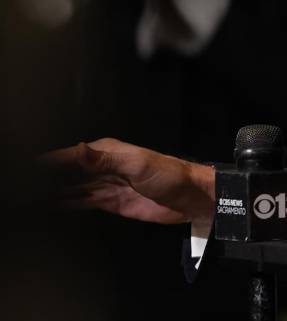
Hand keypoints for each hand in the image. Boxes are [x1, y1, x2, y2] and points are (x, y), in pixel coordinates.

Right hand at [40, 138, 214, 225]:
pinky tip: (51, 207)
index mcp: (107, 152)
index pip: (69, 155)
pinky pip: (82, 202)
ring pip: (72, 187)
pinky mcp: (110, 202)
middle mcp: (102, 166)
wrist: (190, 198)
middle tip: (25, 186)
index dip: (48, 162)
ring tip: (30, 197)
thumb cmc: (169, 175)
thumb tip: (75, 149)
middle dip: (48, 176)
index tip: (27, 168)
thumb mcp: (136, 164)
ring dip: (53, 191)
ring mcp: (105, 185)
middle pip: (68, 171)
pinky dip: (67, 204)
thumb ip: (104, 159)